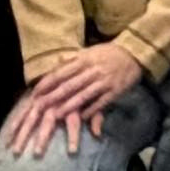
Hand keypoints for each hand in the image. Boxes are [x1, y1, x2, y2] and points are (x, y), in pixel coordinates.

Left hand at [9, 45, 143, 152]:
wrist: (134, 53)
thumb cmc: (108, 53)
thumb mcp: (89, 52)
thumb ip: (73, 59)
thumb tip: (56, 61)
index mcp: (84, 59)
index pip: (62, 72)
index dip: (48, 82)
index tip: (35, 92)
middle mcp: (92, 70)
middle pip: (70, 85)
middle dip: (54, 96)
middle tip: (40, 106)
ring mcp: (104, 81)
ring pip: (84, 94)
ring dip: (70, 105)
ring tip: (57, 115)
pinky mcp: (115, 91)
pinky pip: (101, 102)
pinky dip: (92, 110)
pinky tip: (82, 118)